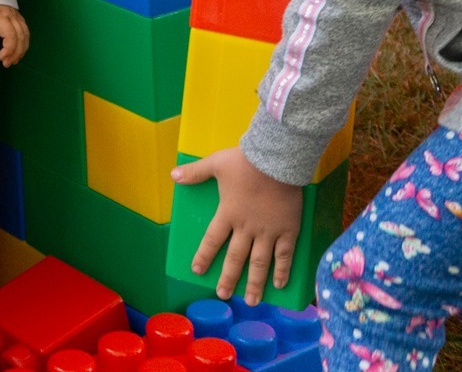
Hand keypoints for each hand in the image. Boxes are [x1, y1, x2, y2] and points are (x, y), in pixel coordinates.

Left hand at [0, 4, 28, 66]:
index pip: (11, 35)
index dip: (9, 49)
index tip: (1, 58)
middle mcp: (11, 15)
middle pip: (21, 36)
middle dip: (16, 52)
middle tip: (7, 64)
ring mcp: (15, 14)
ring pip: (25, 33)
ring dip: (22, 48)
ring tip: (13, 61)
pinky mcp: (15, 13)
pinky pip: (25, 29)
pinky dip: (24, 41)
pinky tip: (19, 49)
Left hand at [172, 146, 303, 304]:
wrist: (276, 160)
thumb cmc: (245, 162)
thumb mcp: (216, 163)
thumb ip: (195, 172)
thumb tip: (174, 175)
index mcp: (228, 214)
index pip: (212, 240)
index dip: (204, 256)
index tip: (197, 270)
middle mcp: (247, 227)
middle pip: (235, 258)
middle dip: (228, 278)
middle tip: (223, 295)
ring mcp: (268, 231)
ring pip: (260, 263)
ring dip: (254, 283)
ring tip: (251, 301)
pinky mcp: (288, 230)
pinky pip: (285, 255)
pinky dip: (282, 270)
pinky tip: (279, 284)